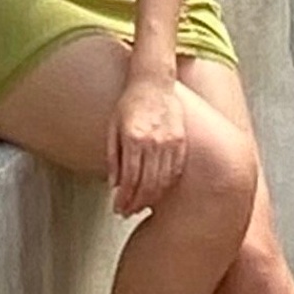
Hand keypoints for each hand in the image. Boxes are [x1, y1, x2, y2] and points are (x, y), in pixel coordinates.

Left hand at [107, 75, 186, 216]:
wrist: (153, 82)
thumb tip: (114, 185)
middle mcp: (153, 141)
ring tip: (141, 206)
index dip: (123, 198)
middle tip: (127, 212)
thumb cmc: (130, 103)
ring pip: (162, 181)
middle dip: (136, 203)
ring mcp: (170, 141)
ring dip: (151, 198)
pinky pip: (175, 171)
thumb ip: (113, 157)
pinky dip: (167, 185)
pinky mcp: (181, 141)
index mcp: (133, 138)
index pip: (129, 179)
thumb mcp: (112, 127)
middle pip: (146, 184)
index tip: (118, 208)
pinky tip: (159, 192)